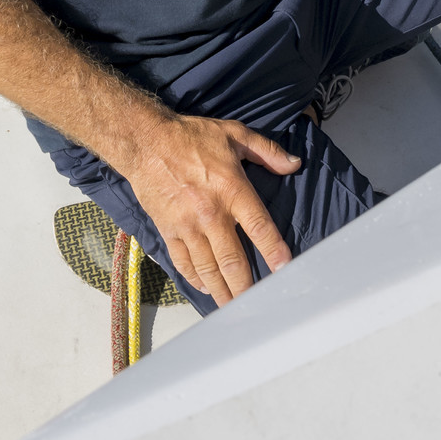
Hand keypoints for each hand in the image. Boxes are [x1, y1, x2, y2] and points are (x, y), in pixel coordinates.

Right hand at [121, 112, 300, 308]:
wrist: (146, 142)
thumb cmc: (191, 137)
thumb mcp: (234, 134)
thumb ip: (267, 150)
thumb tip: (293, 164)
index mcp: (231, 189)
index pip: (259, 226)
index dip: (274, 250)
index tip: (285, 269)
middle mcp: (211, 214)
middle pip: (233, 260)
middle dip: (246, 286)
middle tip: (257, 303)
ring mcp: (188, 226)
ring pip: (208, 268)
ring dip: (222, 290)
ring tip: (233, 305)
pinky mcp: (169, 232)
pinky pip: (184, 263)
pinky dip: (196, 279)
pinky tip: (207, 287)